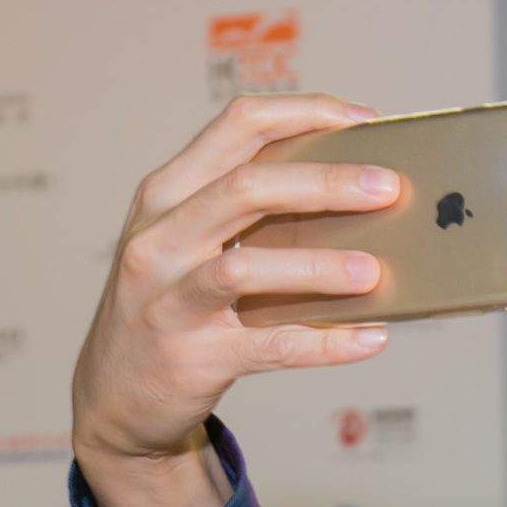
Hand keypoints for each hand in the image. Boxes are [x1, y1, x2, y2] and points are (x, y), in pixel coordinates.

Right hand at [72, 93, 396, 506]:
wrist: (116, 393)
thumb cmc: (173, 302)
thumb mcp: (191, 241)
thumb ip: (253, 211)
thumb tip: (359, 191)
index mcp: (168, 194)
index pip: (237, 127)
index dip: (305, 113)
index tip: (365, 120)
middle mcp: (160, 238)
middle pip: (246, 189)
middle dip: (326, 183)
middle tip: (390, 189)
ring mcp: (169, 299)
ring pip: (245, 268)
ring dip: (318, 267)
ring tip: (376, 273)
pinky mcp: (193, 356)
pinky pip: (269, 346)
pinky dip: (325, 342)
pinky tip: (371, 338)